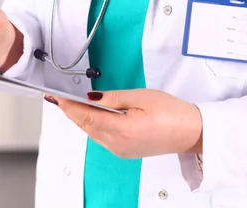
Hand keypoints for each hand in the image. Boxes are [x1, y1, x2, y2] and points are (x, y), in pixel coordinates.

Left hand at [45, 89, 202, 158]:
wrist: (191, 132)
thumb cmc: (172, 113)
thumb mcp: (141, 97)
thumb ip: (113, 98)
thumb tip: (91, 98)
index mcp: (120, 129)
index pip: (85, 116)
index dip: (68, 106)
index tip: (55, 96)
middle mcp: (117, 144)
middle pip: (86, 126)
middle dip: (71, 111)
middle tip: (59, 98)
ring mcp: (120, 150)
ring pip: (92, 132)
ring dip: (82, 118)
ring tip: (71, 104)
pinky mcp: (125, 151)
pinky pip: (102, 137)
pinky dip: (94, 125)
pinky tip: (92, 115)